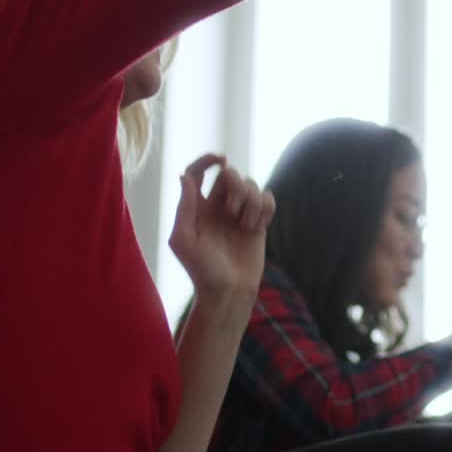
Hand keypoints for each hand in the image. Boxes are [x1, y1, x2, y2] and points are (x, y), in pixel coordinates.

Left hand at [168, 154, 275, 302]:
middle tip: (232, 212)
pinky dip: (266, 208)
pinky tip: (258, 226)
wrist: (229, 291)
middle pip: (230, 175)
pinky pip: (268, 198)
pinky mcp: (259, 222)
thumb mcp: (183, 240)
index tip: (221, 159)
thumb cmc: (202, 270)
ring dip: (251, 202)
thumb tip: (185, 176)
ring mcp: (240, 213)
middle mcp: (218, 206)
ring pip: (252, 184)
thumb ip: (184, 207)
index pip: (198, 172)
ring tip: (245, 226)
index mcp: (197, 207)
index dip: (207, 159)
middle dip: (235, 187)